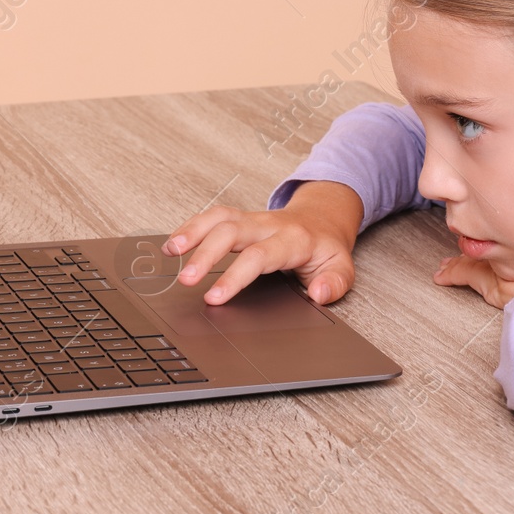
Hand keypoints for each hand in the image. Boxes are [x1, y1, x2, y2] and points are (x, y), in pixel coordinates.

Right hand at [161, 181, 362, 305]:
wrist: (323, 218)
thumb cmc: (327, 248)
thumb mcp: (343, 268)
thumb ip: (335, 284)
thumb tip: (319, 294)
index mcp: (293, 240)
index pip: (259, 256)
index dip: (234, 276)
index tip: (214, 297)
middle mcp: (268, 225)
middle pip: (231, 231)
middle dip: (205, 253)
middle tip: (186, 279)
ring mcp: (252, 219)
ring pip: (217, 217)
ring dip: (191, 232)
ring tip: (171, 252)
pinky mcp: (239, 218)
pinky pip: (212, 216)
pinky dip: (190, 227)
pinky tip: (173, 244)